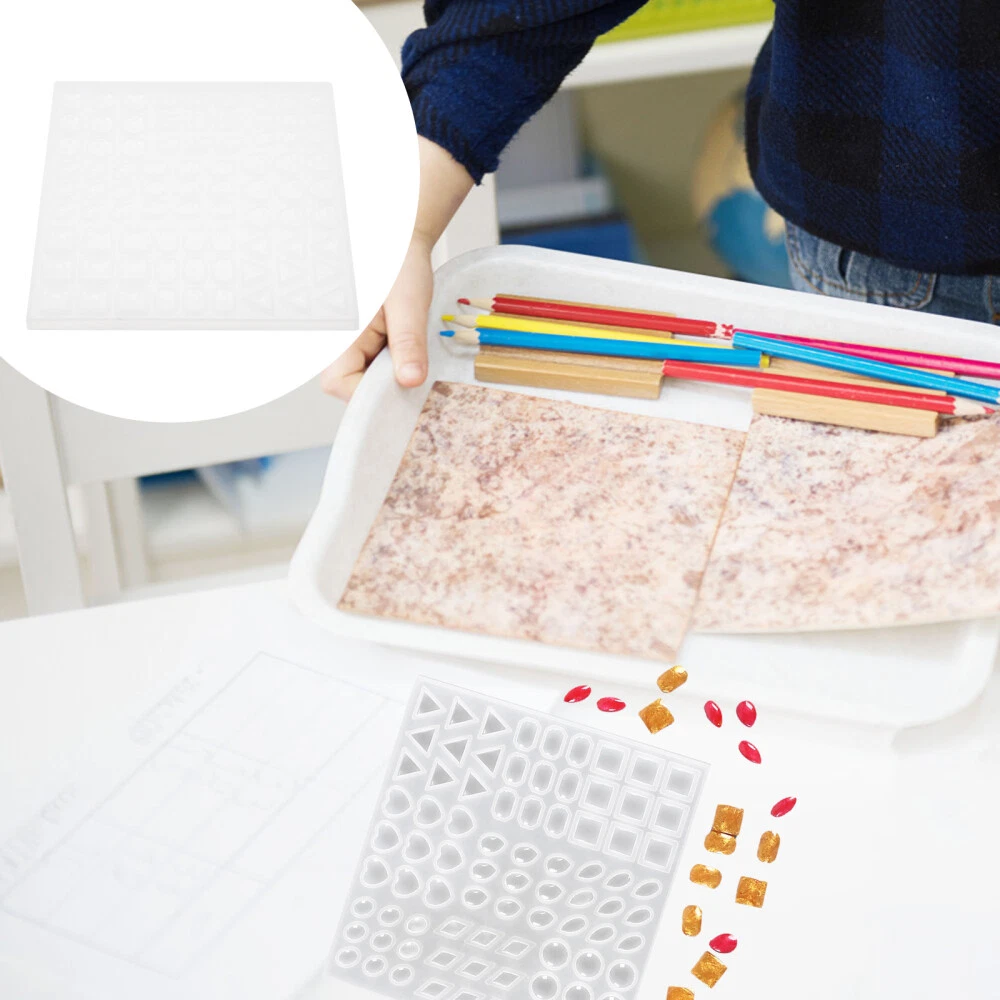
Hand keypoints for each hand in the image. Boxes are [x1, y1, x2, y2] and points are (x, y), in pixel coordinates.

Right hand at [322, 233, 433, 400]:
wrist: (402, 244)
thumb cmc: (400, 265)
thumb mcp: (409, 304)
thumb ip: (408, 342)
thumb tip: (411, 381)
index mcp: (338, 330)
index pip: (338, 383)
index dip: (369, 392)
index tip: (403, 383)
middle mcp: (336, 341)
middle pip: (351, 386)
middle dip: (385, 384)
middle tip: (413, 365)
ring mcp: (348, 345)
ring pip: (365, 379)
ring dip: (391, 374)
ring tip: (410, 350)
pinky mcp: (362, 346)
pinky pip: (374, 369)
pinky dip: (394, 366)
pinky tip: (407, 350)